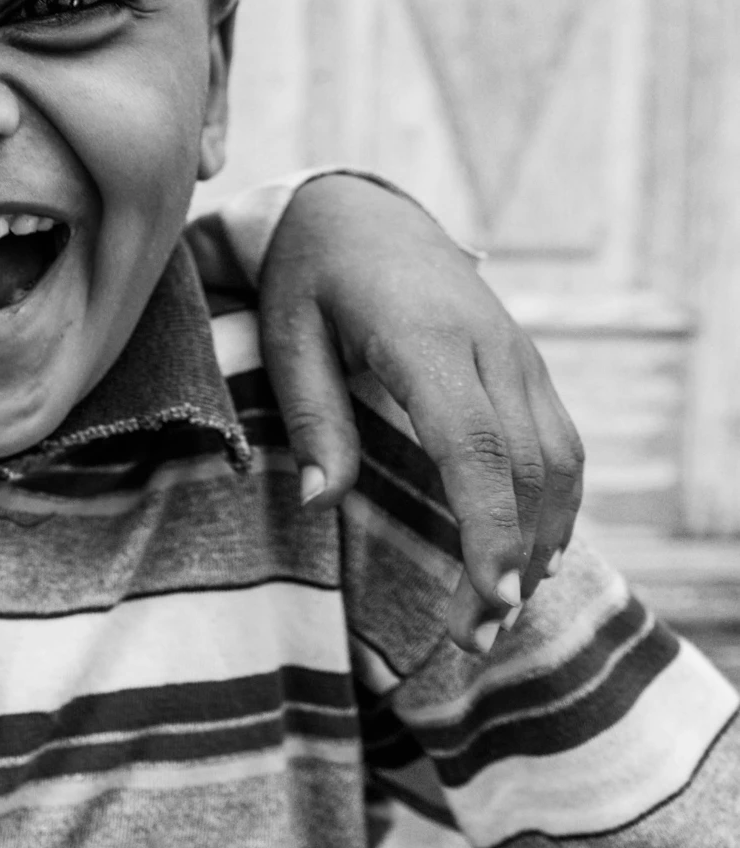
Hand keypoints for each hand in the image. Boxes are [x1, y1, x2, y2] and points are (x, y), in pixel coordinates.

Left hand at [260, 175, 582, 654]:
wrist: (359, 210)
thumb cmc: (309, 275)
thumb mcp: (287, 335)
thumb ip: (313, 416)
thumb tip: (324, 502)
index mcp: (427, 339)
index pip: (475, 446)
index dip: (488, 526)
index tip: (487, 596)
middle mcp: (492, 347)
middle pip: (526, 470)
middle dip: (511, 559)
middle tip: (475, 637)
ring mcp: (520, 355)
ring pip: (558, 462)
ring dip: (539, 541)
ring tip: (496, 610)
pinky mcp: (527, 365)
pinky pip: (559, 443)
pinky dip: (553, 505)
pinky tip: (529, 554)